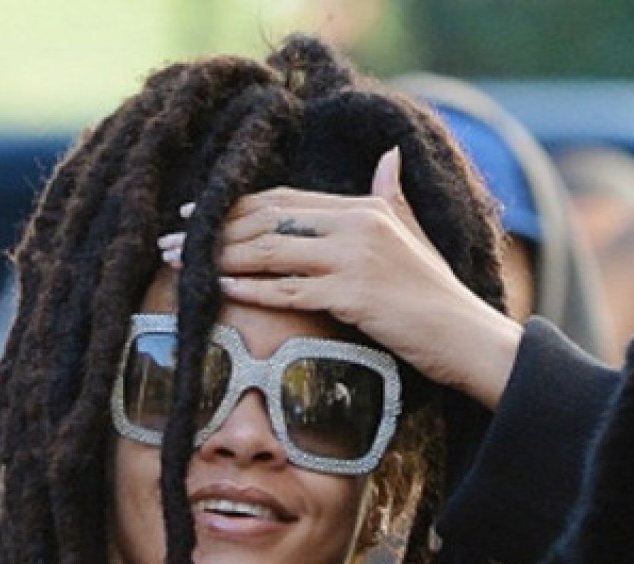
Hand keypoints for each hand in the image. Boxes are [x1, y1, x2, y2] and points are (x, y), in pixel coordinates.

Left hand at [159, 147, 521, 408]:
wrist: (465, 336)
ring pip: (271, 249)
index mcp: (366, 205)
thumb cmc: (434, 294)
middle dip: (212, 228)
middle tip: (168, 239)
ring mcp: (355, 257)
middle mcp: (357, 222)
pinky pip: (287, 289)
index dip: (234, 205)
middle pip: (268, 217)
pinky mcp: (353, 294)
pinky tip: (216, 285)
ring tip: (179, 263)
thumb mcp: (413, 236)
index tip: (194, 215)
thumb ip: (392, 197)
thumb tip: (388, 157)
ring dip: (218, 255)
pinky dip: (249, 287)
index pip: (283, 197)